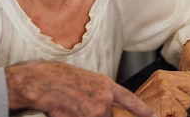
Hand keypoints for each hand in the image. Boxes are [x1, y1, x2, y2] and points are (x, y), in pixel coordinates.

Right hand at [5, 61, 157, 116]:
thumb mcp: (81, 78)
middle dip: (99, 114)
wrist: (37, 82)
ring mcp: (93, 112)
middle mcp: (103, 99)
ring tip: (69, 106)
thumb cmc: (53, 76)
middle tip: (80, 105)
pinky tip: (64, 111)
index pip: (130, 100)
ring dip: (84, 115)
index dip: (143, 110)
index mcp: (104, 84)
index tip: (152, 116)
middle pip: (110, 116)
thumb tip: (104, 104)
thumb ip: (96, 91)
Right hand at [113, 70, 189, 116]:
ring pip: (188, 101)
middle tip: (172, 106)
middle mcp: (162, 78)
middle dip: (187, 99)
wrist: (128, 115)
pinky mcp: (165, 99)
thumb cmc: (144, 107)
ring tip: (164, 110)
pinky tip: (163, 114)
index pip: (189, 76)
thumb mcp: (160, 93)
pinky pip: (183, 112)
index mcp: (161, 75)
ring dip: (180, 110)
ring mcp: (164, 87)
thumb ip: (178, 88)